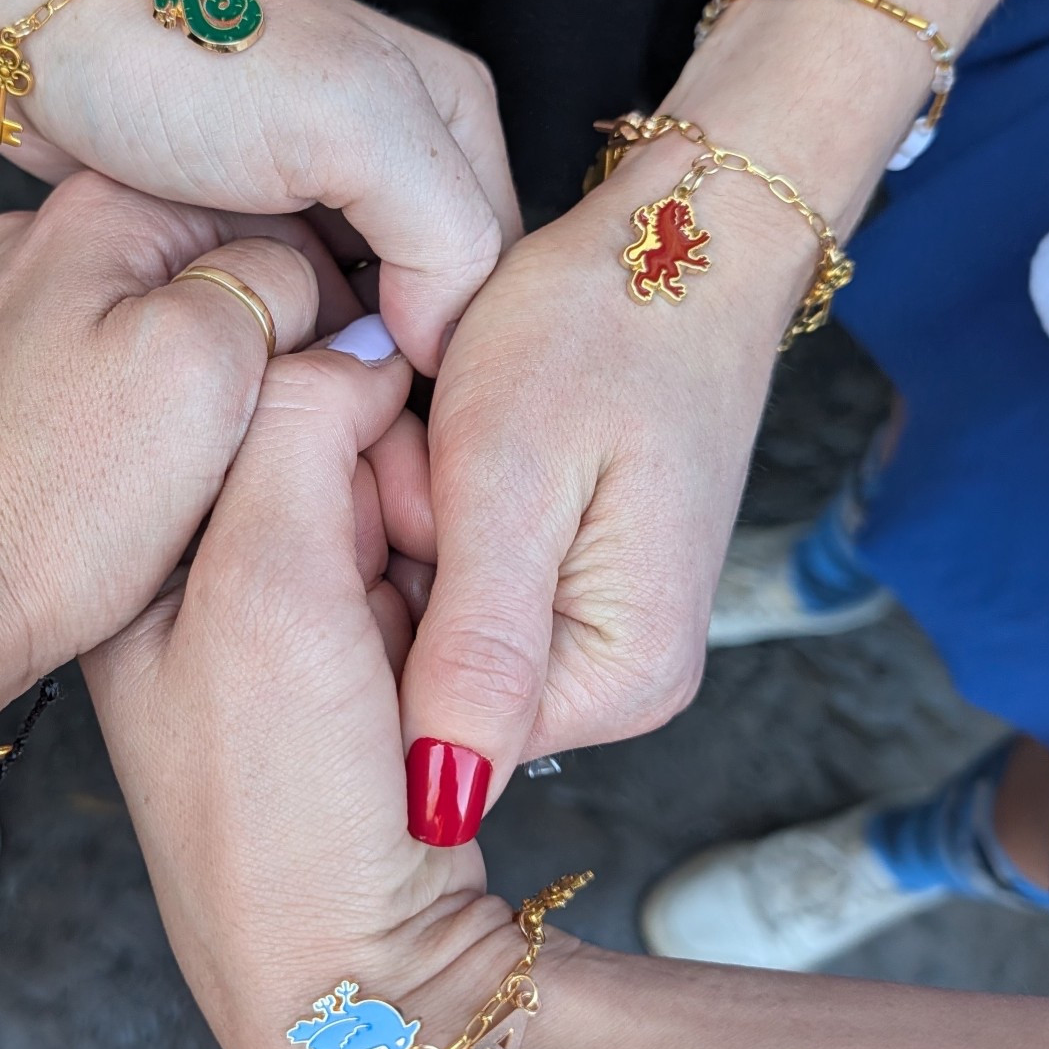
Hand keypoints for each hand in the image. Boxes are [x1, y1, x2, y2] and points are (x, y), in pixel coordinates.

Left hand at [0, 0, 522, 372]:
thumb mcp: (354, 127)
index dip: (462, 356)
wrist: (41, 26)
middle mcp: (398, 157)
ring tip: (294, 405)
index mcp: (455, 120)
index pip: (501, 278)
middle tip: (343, 424)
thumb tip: (447, 344)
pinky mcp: (245, 225)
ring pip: (358, 318)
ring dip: (330, 364)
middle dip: (394, 366)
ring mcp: (318, 194)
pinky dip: (275, 346)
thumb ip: (444, 232)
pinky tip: (251, 377)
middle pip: (434, 303)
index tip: (410, 426)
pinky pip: (286, 311)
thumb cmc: (185, 60)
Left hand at [0, 173, 357, 848]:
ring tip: (202, 477)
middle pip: (218, 274)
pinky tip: (141, 489)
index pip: (278, 219)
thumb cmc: (50, 507)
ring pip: (167, 336)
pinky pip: (109, 388)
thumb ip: (283, 290)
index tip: (341, 391)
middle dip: (266, 352)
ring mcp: (10, 317)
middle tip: (271, 442)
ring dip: (207, 396)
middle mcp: (43, 242)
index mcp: (102, 208)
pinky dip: (144, 429)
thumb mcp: (206, 366)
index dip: (333, 311)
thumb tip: (326, 296)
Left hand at [82, 338, 524, 1048]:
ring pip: (372, 505)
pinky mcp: (341, 668)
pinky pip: (408, 573)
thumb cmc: (278, 800)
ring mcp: (267, 624)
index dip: (333, 408)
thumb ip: (298, 429)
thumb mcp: (266, 581)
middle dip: (382, 490)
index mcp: (137, 544)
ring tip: (410, 636)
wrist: (354, 983)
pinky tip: (430, 656)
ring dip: (420, 544)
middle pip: (314, 445)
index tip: (376, 470)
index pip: (243, 389)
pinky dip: (437, 592)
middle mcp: (189, 575)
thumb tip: (353, 350)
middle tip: (389, 579)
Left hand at [397, 138, 821, 836]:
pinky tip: (446, 444)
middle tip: (421, 443)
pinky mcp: (561, 590)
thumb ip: (477, 643)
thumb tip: (441, 803)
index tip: (397, 490)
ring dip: (400, 531)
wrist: (673, 245)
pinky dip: (423, 515)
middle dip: (389, 564)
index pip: (428, 723)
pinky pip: (448, 584)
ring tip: (439, 432)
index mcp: (615, 677)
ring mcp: (586, 638)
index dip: (375, 607)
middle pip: (422, 678)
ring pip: (422, 625)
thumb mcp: (510, 475)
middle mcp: (610, 682)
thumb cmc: (601, 329)